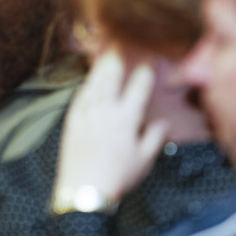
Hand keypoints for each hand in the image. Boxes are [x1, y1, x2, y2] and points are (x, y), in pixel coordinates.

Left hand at [52, 48, 168, 210]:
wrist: (82, 193)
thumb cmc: (117, 178)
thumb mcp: (143, 161)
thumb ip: (154, 137)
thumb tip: (164, 123)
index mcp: (126, 119)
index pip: (139, 86)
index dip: (146, 70)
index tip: (151, 59)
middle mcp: (104, 111)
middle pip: (112, 75)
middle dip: (118, 56)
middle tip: (122, 41)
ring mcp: (85, 114)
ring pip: (94, 81)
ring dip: (101, 65)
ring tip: (107, 52)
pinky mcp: (71, 121)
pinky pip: (79, 95)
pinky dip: (86, 84)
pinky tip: (90, 80)